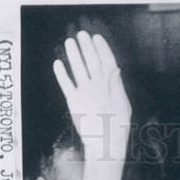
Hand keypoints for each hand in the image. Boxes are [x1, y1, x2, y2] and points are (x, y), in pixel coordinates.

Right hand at [53, 32, 131, 179]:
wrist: (105, 146)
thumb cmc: (117, 128)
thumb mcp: (121, 104)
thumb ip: (116, 85)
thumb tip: (115, 67)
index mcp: (111, 86)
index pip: (107, 62)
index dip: (103, 49)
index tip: (97, 37)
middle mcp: (98, 87)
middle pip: (92, 63)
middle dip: (87, 48)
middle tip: (82, 34)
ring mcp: (85, 93)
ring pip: (78, 70)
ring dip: (74, 56)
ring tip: (69, 41)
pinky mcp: (74, 102)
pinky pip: (66, 85)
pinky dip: (62, 74)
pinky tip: (58, 63)